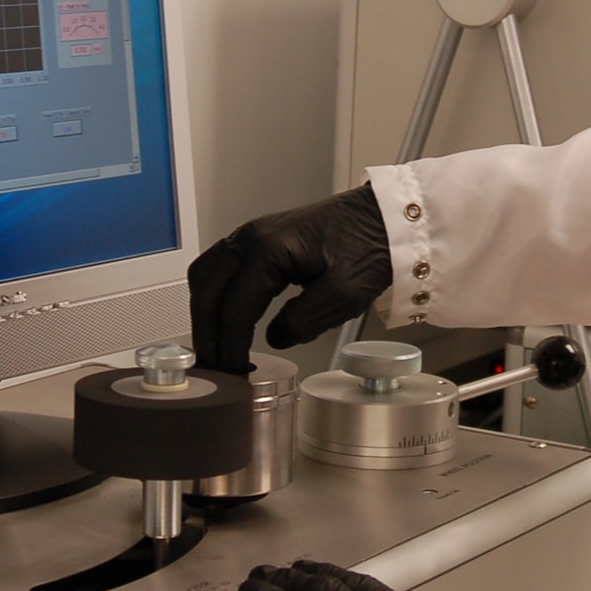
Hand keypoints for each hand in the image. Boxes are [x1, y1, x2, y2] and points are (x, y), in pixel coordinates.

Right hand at [188, 184, 392, 373]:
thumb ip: (305, 321)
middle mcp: (251, 237)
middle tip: (213, 368)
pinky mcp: (259, 238)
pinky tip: (223, 316)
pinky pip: (220, 266)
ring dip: (204, 313)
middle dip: (205, 334)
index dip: (230, 347)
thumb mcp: (345, 294)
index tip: (233, 373)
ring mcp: (252, 234)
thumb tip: (275, 338)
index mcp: (268, 250)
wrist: (386, 217)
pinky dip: (214, 295)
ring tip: (214, 347)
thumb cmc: (370, 246)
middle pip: (206, 291)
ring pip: (206, 276)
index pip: (233, 309)